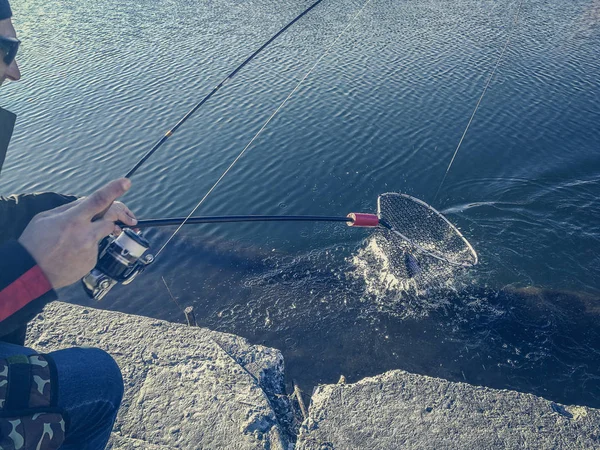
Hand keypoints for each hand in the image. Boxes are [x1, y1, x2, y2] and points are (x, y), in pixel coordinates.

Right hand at [18, 178, 137, 288]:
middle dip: (121, 214)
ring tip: (74, 239)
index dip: (114, 190)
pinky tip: (71, 252)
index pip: (98, 201)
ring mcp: (90, 250)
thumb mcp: (46, 217)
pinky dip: (87, 247)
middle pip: (112, 218)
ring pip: (103, 234)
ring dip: (96, 231)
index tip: (126, 183)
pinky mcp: (92, 262)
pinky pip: (95, 249)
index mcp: (73, 219)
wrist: (30, 273)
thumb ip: (70, 208)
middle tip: (129, 217)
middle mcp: (85, 234)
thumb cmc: (35, 242)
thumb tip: (89, 202)